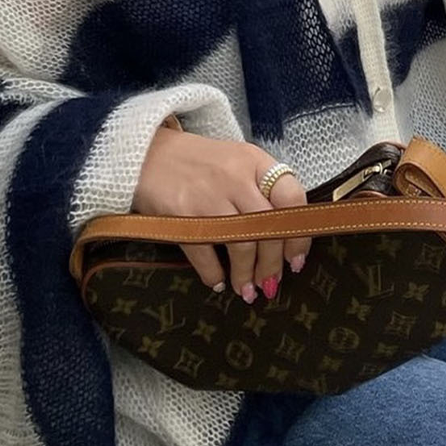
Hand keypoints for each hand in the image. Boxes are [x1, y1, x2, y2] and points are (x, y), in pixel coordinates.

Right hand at [134, 128, 310, 303]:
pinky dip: (213, 274)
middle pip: (268, 229)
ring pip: (242, 245)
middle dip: (272, 265)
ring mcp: (208, 197)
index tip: (296, 260)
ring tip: (247, 290)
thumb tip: (287, 237)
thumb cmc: (198, 162)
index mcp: (254, 162)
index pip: (292, 198)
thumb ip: (263, 189)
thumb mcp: (237, 161)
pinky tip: (217, 281)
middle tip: (271, 284)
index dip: (298, 235)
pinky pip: (205, 254)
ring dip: (246, 275)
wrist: (146, 154)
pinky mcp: (182, 216)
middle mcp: (236, 178)